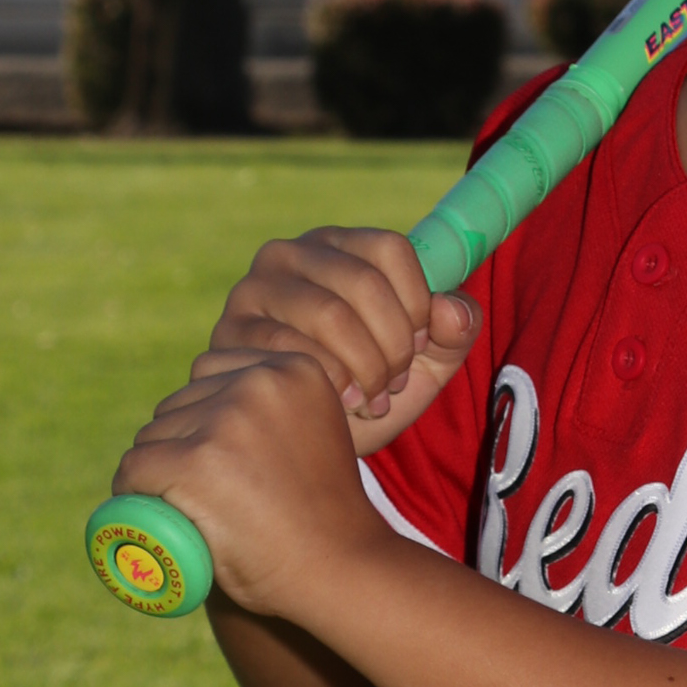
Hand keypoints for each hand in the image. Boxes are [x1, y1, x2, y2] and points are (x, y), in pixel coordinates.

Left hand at [113, 349, 390, 617]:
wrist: (341, 569)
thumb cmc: (326, 516)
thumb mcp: (313, 434)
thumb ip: (276, 408)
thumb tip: (214, 400)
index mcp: (296, 368)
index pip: (212, 371)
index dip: (206, 417)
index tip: (223, 460)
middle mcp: (261, 382)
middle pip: (179, 402)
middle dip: (181, 445)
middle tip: (209, 495)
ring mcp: (226, 421)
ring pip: (152, 436)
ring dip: (159, 471)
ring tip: (194, 510)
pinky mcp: (195, 462)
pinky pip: (135, 469)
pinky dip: (133, 493)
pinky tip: (152, 513)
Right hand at [196, 229, 479, 454]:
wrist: (311, 441)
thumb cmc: (372, 388)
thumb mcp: (427, 363)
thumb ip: (454, 331)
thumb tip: (453, 309)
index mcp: (341, 246)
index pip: (391, 248)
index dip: (418, 303)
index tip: (420, 345)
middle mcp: (291, 254)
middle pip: (364, 281)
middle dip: (393, 344)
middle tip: (395, 383)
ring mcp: (254, 290)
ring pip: (330, 314)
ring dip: (364, 366)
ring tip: (372, 397)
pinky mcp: (232, 332)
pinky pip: (289, 348)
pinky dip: (328, 381)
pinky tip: (341, 403)